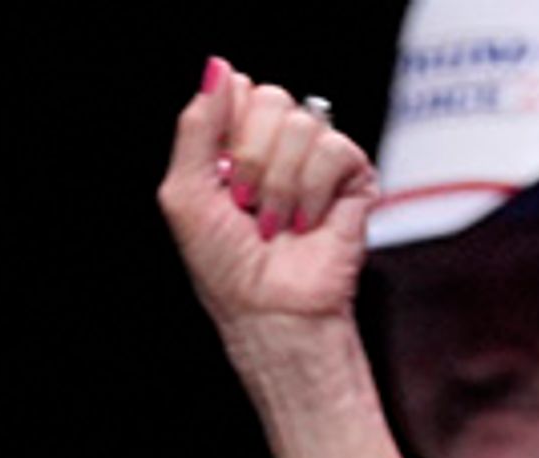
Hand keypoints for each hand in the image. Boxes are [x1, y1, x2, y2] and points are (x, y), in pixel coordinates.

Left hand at [161, 59, 372, 336]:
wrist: (268, 307)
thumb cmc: (224, 264)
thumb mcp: (185, 194)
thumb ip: (196, 129)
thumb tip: (218, 68)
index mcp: (235, 144)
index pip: (238, 93)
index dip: (228, 128)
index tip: (221, 174)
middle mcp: (276, 144)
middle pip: (270, 99)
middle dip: (250, 159)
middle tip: (244, 203)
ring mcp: (315, 156)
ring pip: (302, 125)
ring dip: (278, 185)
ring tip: (273, 223)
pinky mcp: (353, 172)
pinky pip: (333, 149)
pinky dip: (310, 192)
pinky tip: (304, 222)